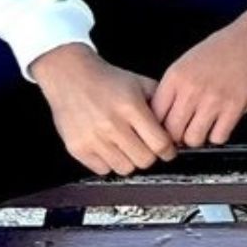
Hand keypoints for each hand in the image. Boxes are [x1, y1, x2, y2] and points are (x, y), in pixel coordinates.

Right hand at [31, 43, 175, 175]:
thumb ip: (161, 103)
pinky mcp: (77, 148)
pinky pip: (103, 170)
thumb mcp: (141, 83)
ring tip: (128, 147)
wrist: (71, 76)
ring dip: (130, 161)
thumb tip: (176, 126)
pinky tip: (111, 149)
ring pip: (125, 168)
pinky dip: (110, 163)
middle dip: (151, 155)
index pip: (160, 143)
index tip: (168, 150)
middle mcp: (111, 125)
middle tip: (148, 148)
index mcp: (130, 108)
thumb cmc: (107, 80)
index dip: (168, 150)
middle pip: (144, 160)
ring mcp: (93, 139)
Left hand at [151, 5, 246, 147]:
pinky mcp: (235, 107)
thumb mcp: (187, 61)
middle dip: (177, 136)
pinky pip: (218, 137)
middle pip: (172, 132)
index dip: (158, 126)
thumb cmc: (222, 48)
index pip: (154, 115)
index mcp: (176, 77)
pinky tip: (220, 124)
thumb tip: (164, 117)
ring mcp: (214, 100)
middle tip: (184, 132)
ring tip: (203, 128)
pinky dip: (218, 134)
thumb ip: (173, 88)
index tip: (166, 128)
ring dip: (197, 137)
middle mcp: (192, 90)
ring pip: (194, 139)